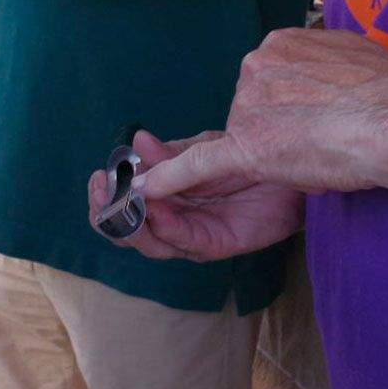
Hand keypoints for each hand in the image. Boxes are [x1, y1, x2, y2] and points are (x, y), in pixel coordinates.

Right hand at [87, 129, 304, 261]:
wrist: (291, 167)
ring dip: (134, 223)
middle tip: (101, 194)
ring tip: (126, 201)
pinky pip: (186, 242)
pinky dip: (168, 228)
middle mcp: (172, 219)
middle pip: (128, 232)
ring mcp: (193, 235)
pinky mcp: (217, 244)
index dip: (103, 196)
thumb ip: (168, 156)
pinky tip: (157, 211)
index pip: (121, 205)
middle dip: (108, 215)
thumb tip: (135, 144)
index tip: (96, 177)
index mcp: (162, 194)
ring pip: (151, 243)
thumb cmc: (247, 155)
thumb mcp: (202, 149)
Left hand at [141, 29, 387, 203]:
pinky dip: (172, 177)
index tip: (316, 112)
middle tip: (328, 135)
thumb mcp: (355, 55)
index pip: (270, 77)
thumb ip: (326, 61)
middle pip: (252, 106)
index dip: (292, 102)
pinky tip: (148, 189)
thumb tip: (331, 67)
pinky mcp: (247, 147)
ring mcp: (248, 106)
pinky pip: (199, 164)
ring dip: (279, 150)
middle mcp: (256, 66)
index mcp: (280, 43)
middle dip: (282, 127)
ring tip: (327, 150)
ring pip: (246, 136)